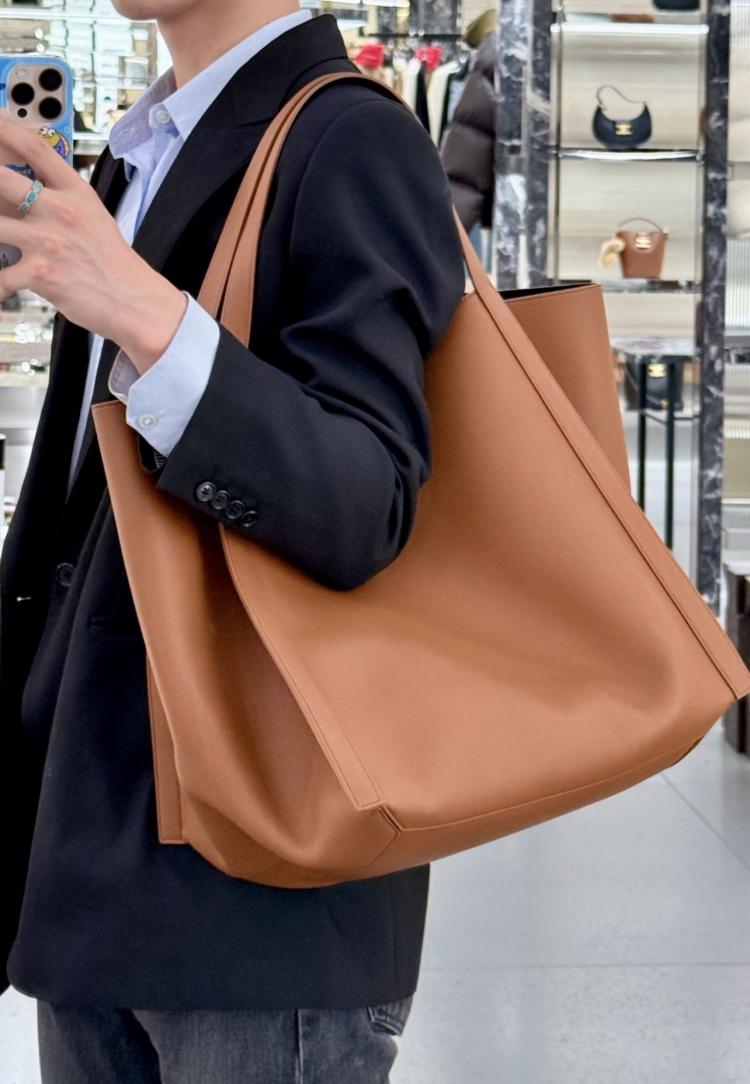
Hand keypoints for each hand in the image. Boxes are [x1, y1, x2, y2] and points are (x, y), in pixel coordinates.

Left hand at [0, 111, 186, 371]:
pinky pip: (1, 276)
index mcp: (75, 192)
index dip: (3, 127)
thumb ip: (56, 197)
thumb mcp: (91, 216)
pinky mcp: (41, 274)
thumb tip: (17, 185)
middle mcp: (60, 211)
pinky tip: (0, 286)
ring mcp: (49, 242)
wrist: (133, 301)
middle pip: (2, 178)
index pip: (34, 146)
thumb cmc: (111, 262)